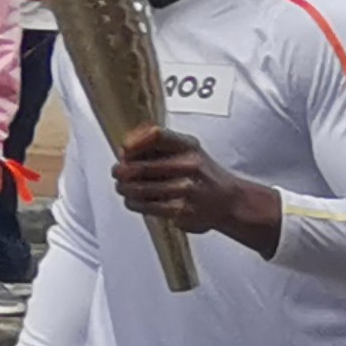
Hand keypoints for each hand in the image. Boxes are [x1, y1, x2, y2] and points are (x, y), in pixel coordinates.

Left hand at [112, 124, 281, 255]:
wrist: (228, 200)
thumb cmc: (203, 173)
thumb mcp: (188, 149)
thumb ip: (160, 144)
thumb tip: (126, 148)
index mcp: (188, 145)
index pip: (157, 135)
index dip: (135, 142)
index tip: (124, 149)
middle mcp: (189, 164)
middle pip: (142, 166)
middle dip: (122, 171)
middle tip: (117, 172)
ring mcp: (185, 188)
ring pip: (141, 189)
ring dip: (125, 189)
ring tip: (122, 187)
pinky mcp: (181, 210)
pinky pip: (148, 206)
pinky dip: (134, 203)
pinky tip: (132, 200)